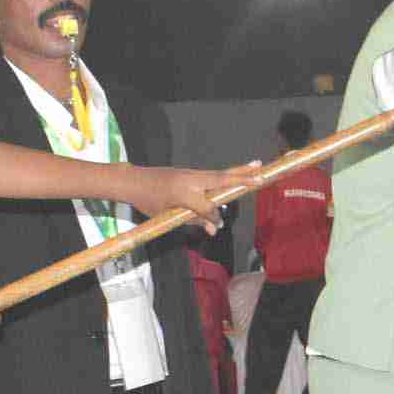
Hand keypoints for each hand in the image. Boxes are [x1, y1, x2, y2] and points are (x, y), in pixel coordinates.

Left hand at [120, 163, 249, 228]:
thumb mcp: (167, 216)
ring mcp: (191, 173)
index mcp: (184, 193)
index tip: (215, 226)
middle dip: (242, 178)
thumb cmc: (147, 201)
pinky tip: (237, 173)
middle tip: (262, 175)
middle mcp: (191, 180)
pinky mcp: (190, 172)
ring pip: (219, 174)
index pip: (209, 206)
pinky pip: (212, 174)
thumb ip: (192, 221)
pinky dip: (226, 174)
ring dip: (239, 170)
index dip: (213, 217)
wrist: (132, 180)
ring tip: (257, 165)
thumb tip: (212, 228)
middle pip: (221, 179)